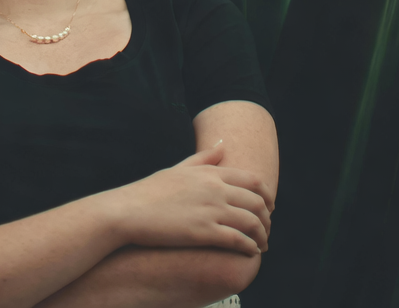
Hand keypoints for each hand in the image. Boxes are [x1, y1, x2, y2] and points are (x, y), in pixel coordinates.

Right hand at [109, 144, 273, 255]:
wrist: (130, 210)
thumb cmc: (151, 190)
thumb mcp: (179, 168)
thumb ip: (204, 158)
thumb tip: (223, 144)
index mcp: (210, 173)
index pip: (252, 180)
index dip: (266, 195)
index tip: (268, 207)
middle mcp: (215, 189)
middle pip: (257, 202)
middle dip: (267, 218)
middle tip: (267, 229)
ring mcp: (211, 210)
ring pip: (252, 222)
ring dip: (262, 236)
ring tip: (262, 245)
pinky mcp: (204, 232)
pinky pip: (237, 240)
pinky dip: (250, 247)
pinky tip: (251, 252)